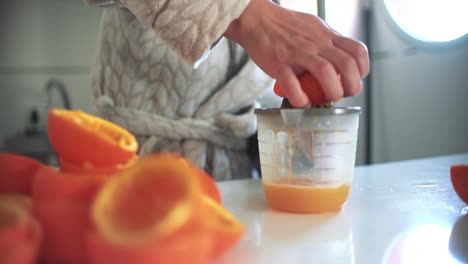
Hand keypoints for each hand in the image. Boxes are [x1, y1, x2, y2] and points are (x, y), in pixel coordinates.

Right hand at [225, 0, 369, 106]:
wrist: (257, 19)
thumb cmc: (284, 26)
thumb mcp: (314, 28)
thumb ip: (327, 43)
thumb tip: (339, 60)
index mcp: (327, 35)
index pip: (357, 51)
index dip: (362, 69)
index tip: (355, 79)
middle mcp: (316, 43)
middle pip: (347, 64)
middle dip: (352, 86)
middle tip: (344, 94)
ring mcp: (298, 53)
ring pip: (325, 73)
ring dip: (331, 92)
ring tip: (326, 100)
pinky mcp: (279, 63)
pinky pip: (293, 84)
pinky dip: (300, 98)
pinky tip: (302, 102)